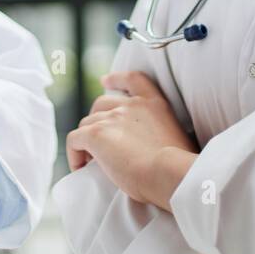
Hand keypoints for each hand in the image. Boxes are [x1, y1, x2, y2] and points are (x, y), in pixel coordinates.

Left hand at [65, 70, 198, 210]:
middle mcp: (132, 106)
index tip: (105, 80)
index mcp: (155, 105)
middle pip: (102, 103)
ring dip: (86, 139)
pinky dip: (74, 152)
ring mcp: (113, 118)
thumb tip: (157, 151)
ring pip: (87, 123)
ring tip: (89, 160)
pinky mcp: (96, 134)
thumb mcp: (180, 140)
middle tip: (97, 139)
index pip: (133, 80)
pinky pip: (75, 139)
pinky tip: (79, 166)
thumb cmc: (179, 169)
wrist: (170, 174)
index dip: (116, 79)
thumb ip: (163, 135)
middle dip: (96, 118)